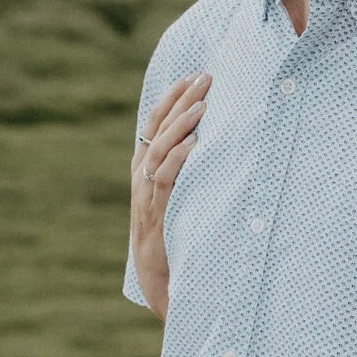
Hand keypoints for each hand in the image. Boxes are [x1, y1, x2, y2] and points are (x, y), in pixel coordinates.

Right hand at [129, 73, 208, 318]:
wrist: (162, 281)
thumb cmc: (176, 237)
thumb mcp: (180, 197)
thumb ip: (188, 170)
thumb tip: (214, 142)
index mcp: (145, 169)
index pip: (154, 123)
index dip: (171, 98)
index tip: (192, 76)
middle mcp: (142, 177)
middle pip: (158, 129)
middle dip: (180, 100)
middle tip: (204, 77)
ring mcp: (147, 195)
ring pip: (160, 150)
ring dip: (181, 125)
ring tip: (202, 105)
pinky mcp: (157, 213)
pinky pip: (165, 179)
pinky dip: (179, 159)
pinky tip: (196, 145)